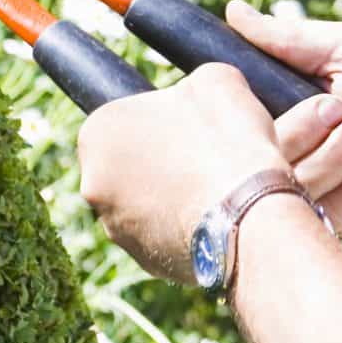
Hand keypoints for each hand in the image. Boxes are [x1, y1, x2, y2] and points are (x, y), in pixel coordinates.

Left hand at [78, 63, 289, 282]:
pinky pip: (161, 238)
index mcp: (96, 131)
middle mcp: (91, 183)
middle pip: (128, 166)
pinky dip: (183, 229)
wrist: (250, 213)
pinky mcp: (142, 261)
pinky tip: (214, 219)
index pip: (123, 121)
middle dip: (159, 163)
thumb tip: (195, 95)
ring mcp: (114, 227)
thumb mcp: (216, 82)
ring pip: (143, 205)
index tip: (188, 130)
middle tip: (202, 161)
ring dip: (170, 198)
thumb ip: (192, 84)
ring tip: (213, 192)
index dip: (160, 124)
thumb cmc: (229, 141)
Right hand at [228, 2, 341, 241]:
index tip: (288, 88)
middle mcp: (294, 141)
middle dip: (307, 122)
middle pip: (255, 143)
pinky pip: (321, 205)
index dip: (252, 100)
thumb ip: (288, 37)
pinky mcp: (334, 218)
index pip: (239, 105)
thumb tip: (230, 9)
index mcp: (291, 100)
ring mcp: (312, 181)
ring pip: (288, 174)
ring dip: (341, 150)